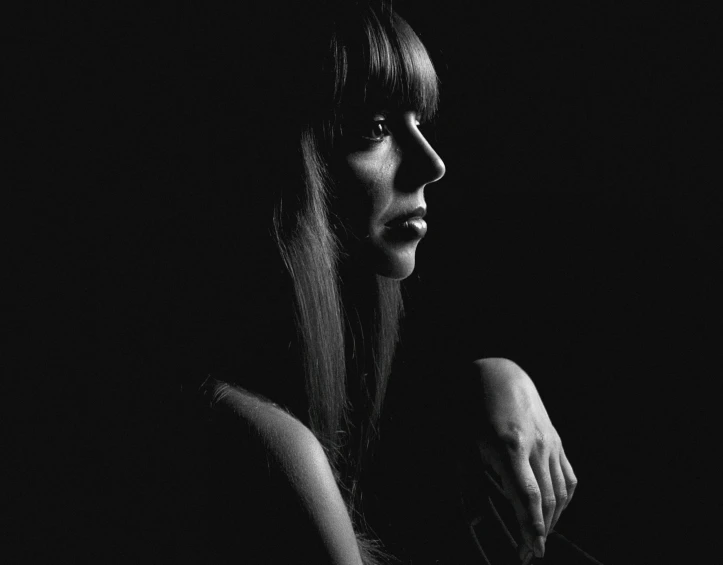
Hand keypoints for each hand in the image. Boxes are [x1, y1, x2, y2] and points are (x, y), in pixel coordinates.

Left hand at [471, 358, 576, 559]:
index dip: (531, 527)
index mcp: (509, 446)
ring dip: (553, 518)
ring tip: (539, 537)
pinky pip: (567, 476)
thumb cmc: (471, 409)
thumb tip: (473, 520)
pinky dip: (564, 498)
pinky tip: (554, 511)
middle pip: (547, 498)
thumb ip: (470, 483)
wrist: (497, 373)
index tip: (531, 551)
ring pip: (560, 490)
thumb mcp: (462, 445)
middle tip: (528, 553)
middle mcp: (535, 445)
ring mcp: (550, 442)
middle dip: (540, 530)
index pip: (527, 497)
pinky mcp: (556, 439)